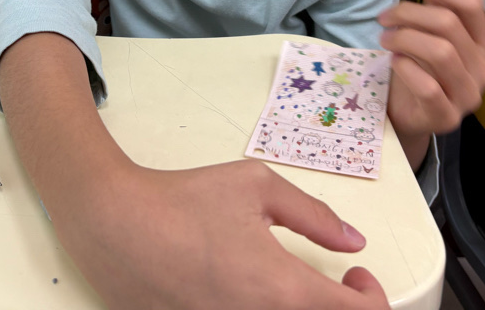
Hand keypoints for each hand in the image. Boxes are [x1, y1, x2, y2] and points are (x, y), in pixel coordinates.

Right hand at [50, 158, 389, 309]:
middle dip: (337, 308)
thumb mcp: (257, 186)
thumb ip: (313, 214)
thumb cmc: (183, 201)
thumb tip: (350, 239)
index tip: (355, 275)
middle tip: (329, 284)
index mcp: (284, 289)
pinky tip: (244, 292)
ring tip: (282, 285)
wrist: (114, 224)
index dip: (371, 296)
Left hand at [378, 0, 484, 166]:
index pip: (472, 4)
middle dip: (410, 13)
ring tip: (385, 39)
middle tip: (384, 17)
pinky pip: (428, 87)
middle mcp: (481, 68)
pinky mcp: (447, 117)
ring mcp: (468, 95)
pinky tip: (394, 61)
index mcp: (481, 42)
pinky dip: (406, 68)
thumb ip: (438, 7)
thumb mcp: (427, 35)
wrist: (408, 116)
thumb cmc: (418, 70)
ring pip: (441, 52)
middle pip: (449, 25)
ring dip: (405, 38)